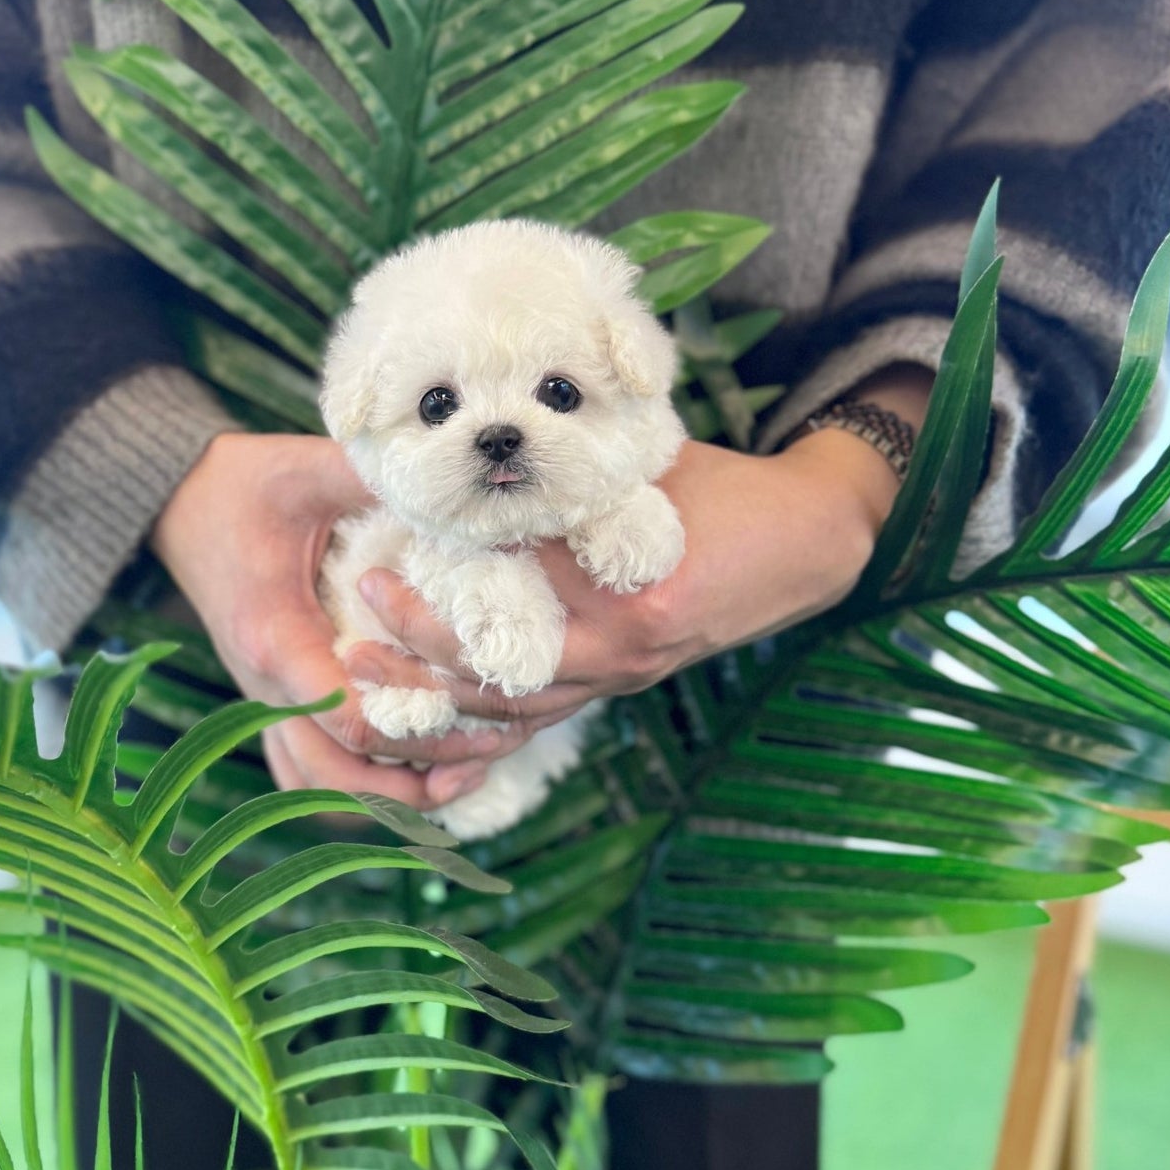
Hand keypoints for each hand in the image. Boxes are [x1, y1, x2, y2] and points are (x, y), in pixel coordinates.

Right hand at [150, 432, 507, 808]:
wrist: (180, 502)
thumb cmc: (244, 485)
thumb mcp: (305, 470)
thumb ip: (369, 478)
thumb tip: (448, 487)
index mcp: (278, 640)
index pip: (349, 718)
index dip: (420, 729)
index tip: (484, 716)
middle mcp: (267, 687)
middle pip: (339, 775)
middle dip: (419, 779)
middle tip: (491, 752)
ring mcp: (266, 700)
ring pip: (322, 786)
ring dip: (392, 793)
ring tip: (467, 772)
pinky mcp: (273, 700)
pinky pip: (310, 770)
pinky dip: (361, 784)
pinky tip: (416, 767)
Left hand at [345, 368, 930, 733]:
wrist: (805, 546)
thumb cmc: (725, 490)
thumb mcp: (651, 464)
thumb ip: (575, 469)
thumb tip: (483, 450)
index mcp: (633, 596)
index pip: (523, 592)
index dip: (449, 576)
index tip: (389, 546)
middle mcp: (625, 653)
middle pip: (504, 670)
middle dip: (424, 646)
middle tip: (365, 601)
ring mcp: (623, 679)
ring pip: (513, 710)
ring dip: (435, 697)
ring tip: (365, 671)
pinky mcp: (620, 686)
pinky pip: (537, 717)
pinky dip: (477, 719)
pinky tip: (419, 706)